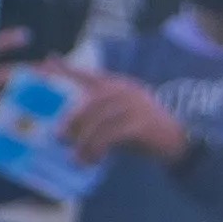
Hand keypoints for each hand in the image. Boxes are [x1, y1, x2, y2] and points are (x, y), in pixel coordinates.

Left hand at [58, 75, 189, 168]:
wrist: (177, 142)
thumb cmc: (141, 132)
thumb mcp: (116, 121)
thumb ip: (95, 120)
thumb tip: (63, 133)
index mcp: (117, 85)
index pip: (87, 74)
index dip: (66, 69)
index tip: (45, 61)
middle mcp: (125, 90)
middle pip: (91, 101)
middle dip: (72, 119)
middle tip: (58, 137)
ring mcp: (135, 105)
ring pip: (99, 120)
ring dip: (84, 141)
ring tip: (74, 158)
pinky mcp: (141, 123)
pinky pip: (112, 134)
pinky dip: (97, 148)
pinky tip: (90, 160)